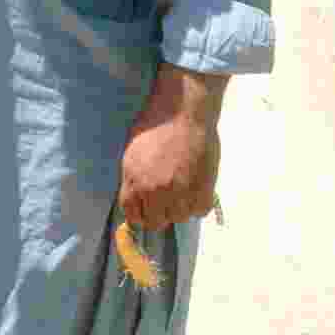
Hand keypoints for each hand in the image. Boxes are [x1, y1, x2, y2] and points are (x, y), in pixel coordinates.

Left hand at [119, 63, 225, 230]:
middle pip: (155, 222)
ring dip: (179, 208)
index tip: (144, 207)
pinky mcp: (204, 189)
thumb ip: (132, 180)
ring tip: (181, 189)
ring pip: (179, 218)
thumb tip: (135, 198)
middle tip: (163, 197)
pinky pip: (199, 211)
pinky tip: (194, 188)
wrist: (184, 112)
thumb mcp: (131, 153)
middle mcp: (157, 192)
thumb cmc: (154, 125)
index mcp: (136, 181)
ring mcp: (182, 193)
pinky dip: (197, 203)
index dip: (137, 212)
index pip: (132, 215)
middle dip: (157, 212)